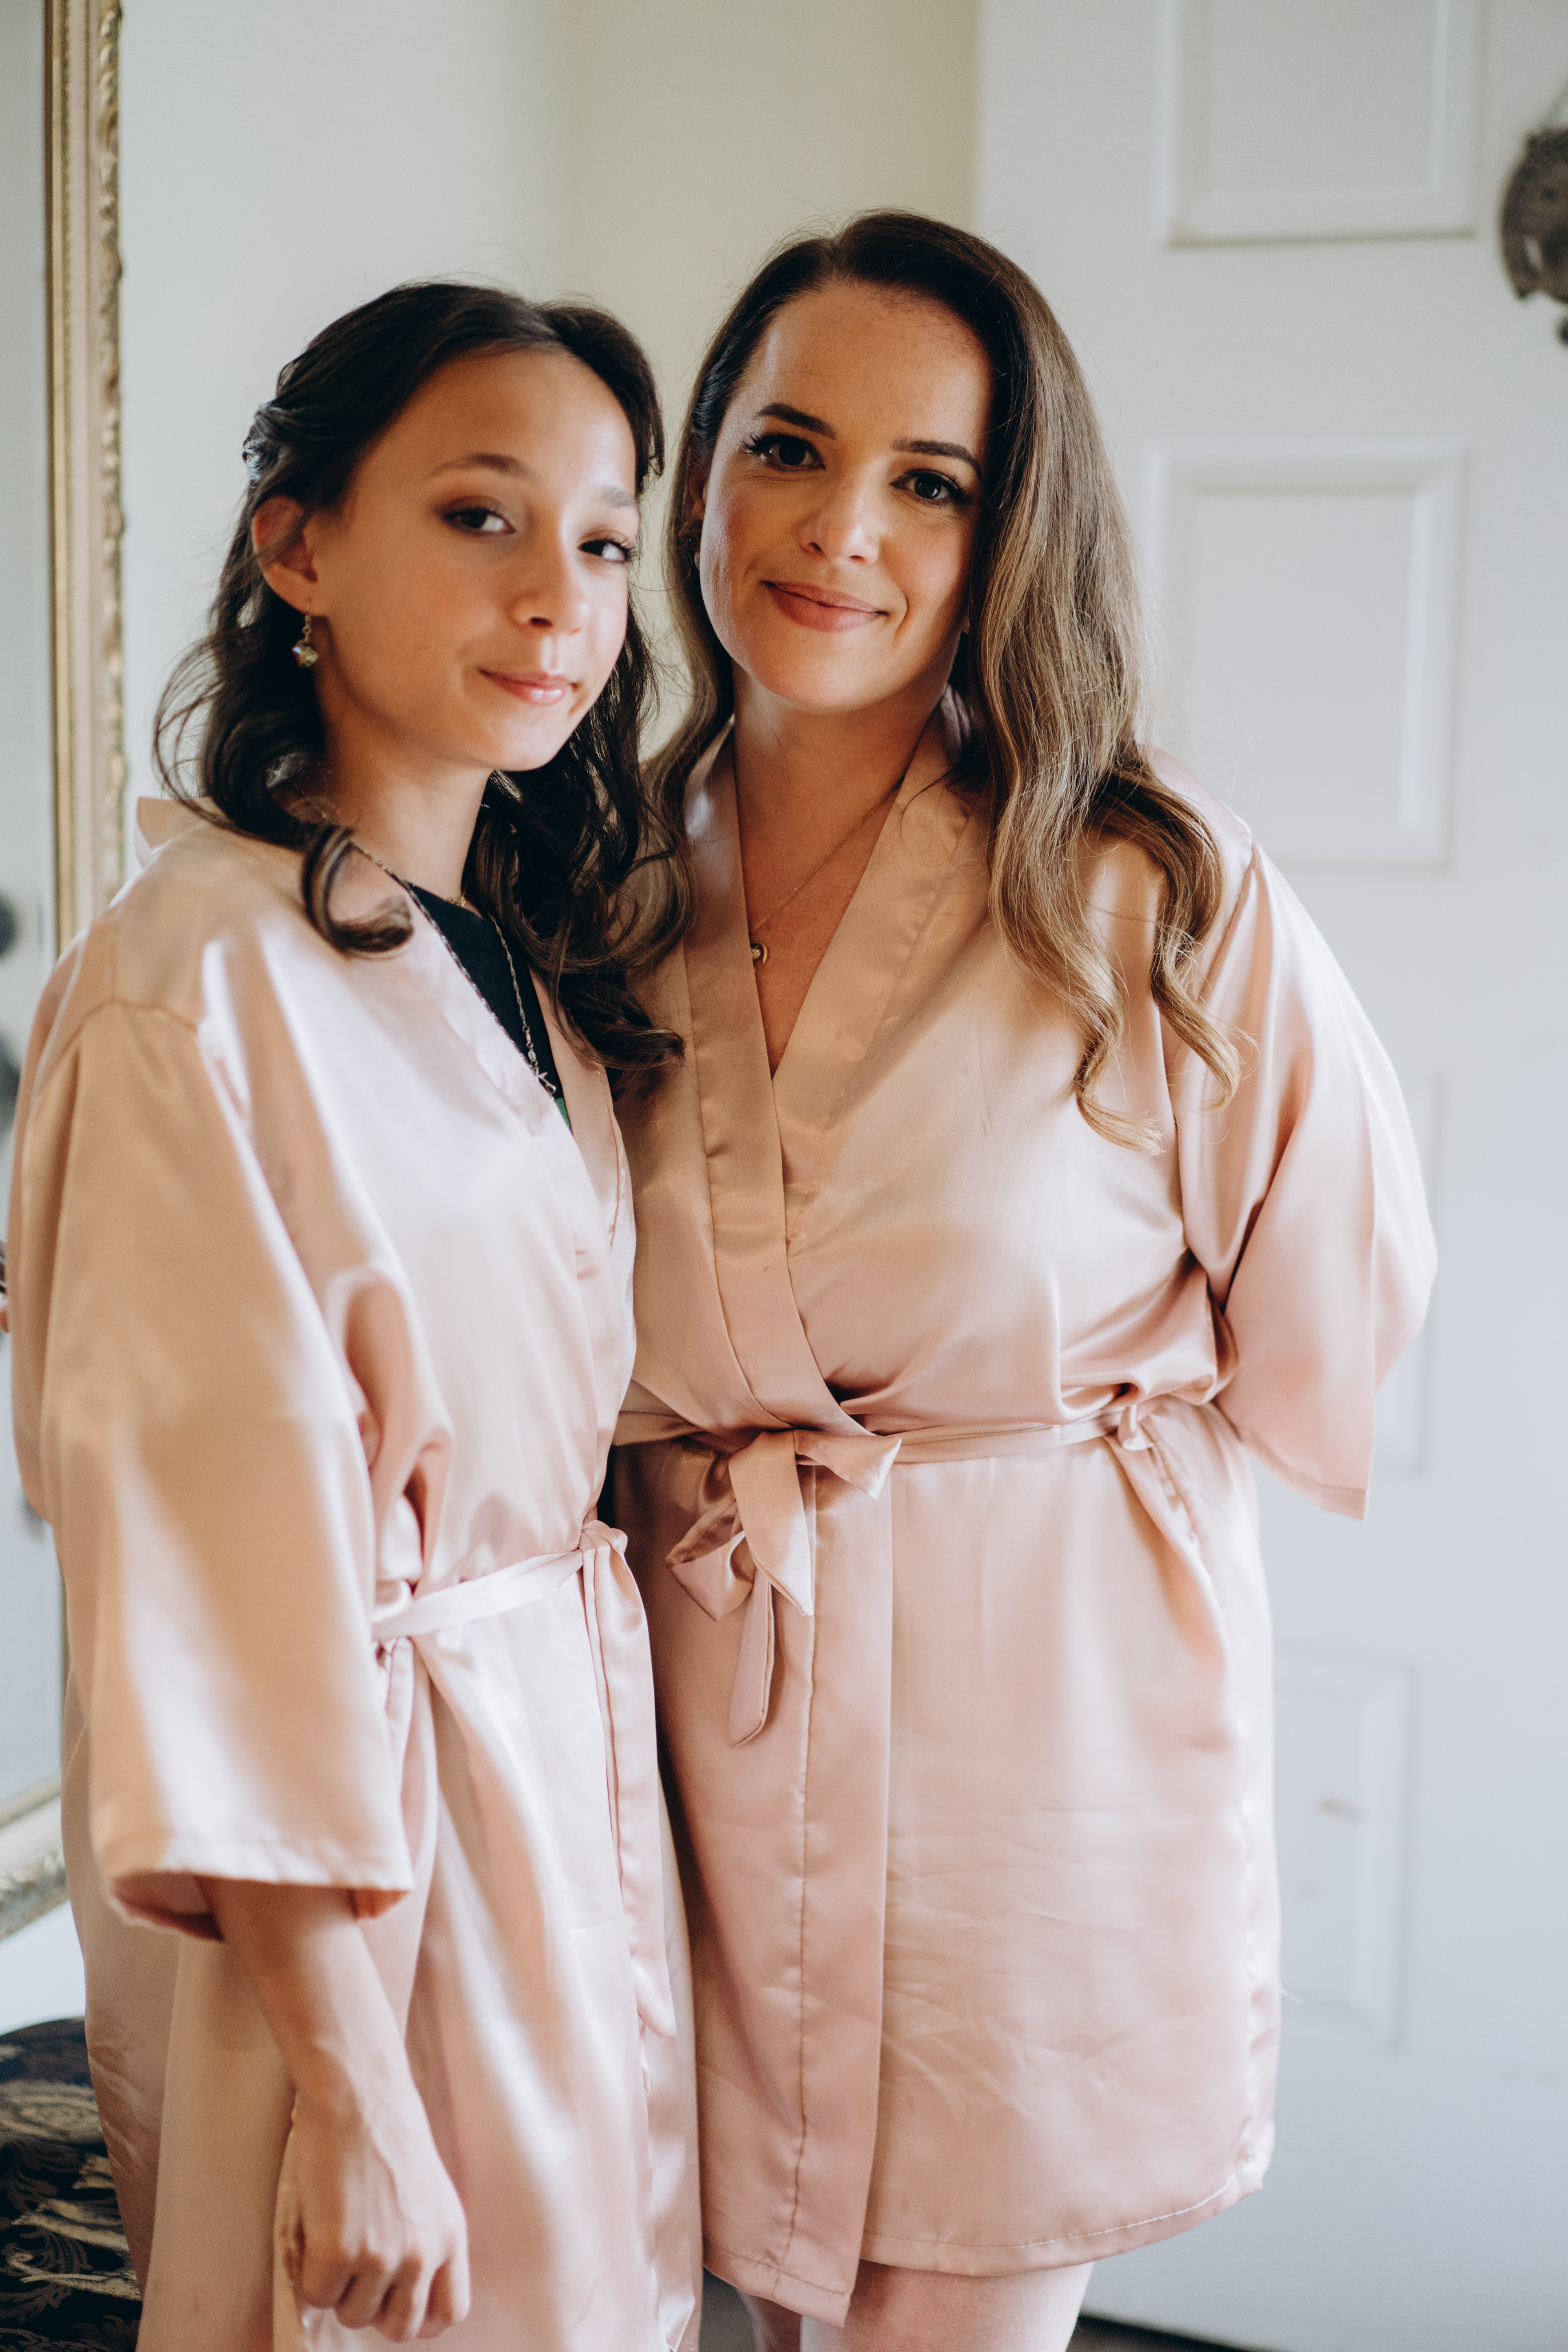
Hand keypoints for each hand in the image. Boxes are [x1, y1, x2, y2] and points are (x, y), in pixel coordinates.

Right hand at [197, 1880, 470, 2341]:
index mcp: (451, 2234)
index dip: (417, 2318)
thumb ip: (423, 2236)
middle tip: (353, 2273)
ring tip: (332, 2238)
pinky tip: (313, 2234)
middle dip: (371, 2307)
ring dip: (336, 2287)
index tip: (393, 2305)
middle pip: (398, 2325)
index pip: (448, 2311)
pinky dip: (308, 2275)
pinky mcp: (340, 2252)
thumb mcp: (427, 2187)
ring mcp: (383, 2256)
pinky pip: (317, 2296)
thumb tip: (401, 2283)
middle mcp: (423, 2252)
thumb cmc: (387, 2128)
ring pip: (352, 2314)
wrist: (359, 2092)